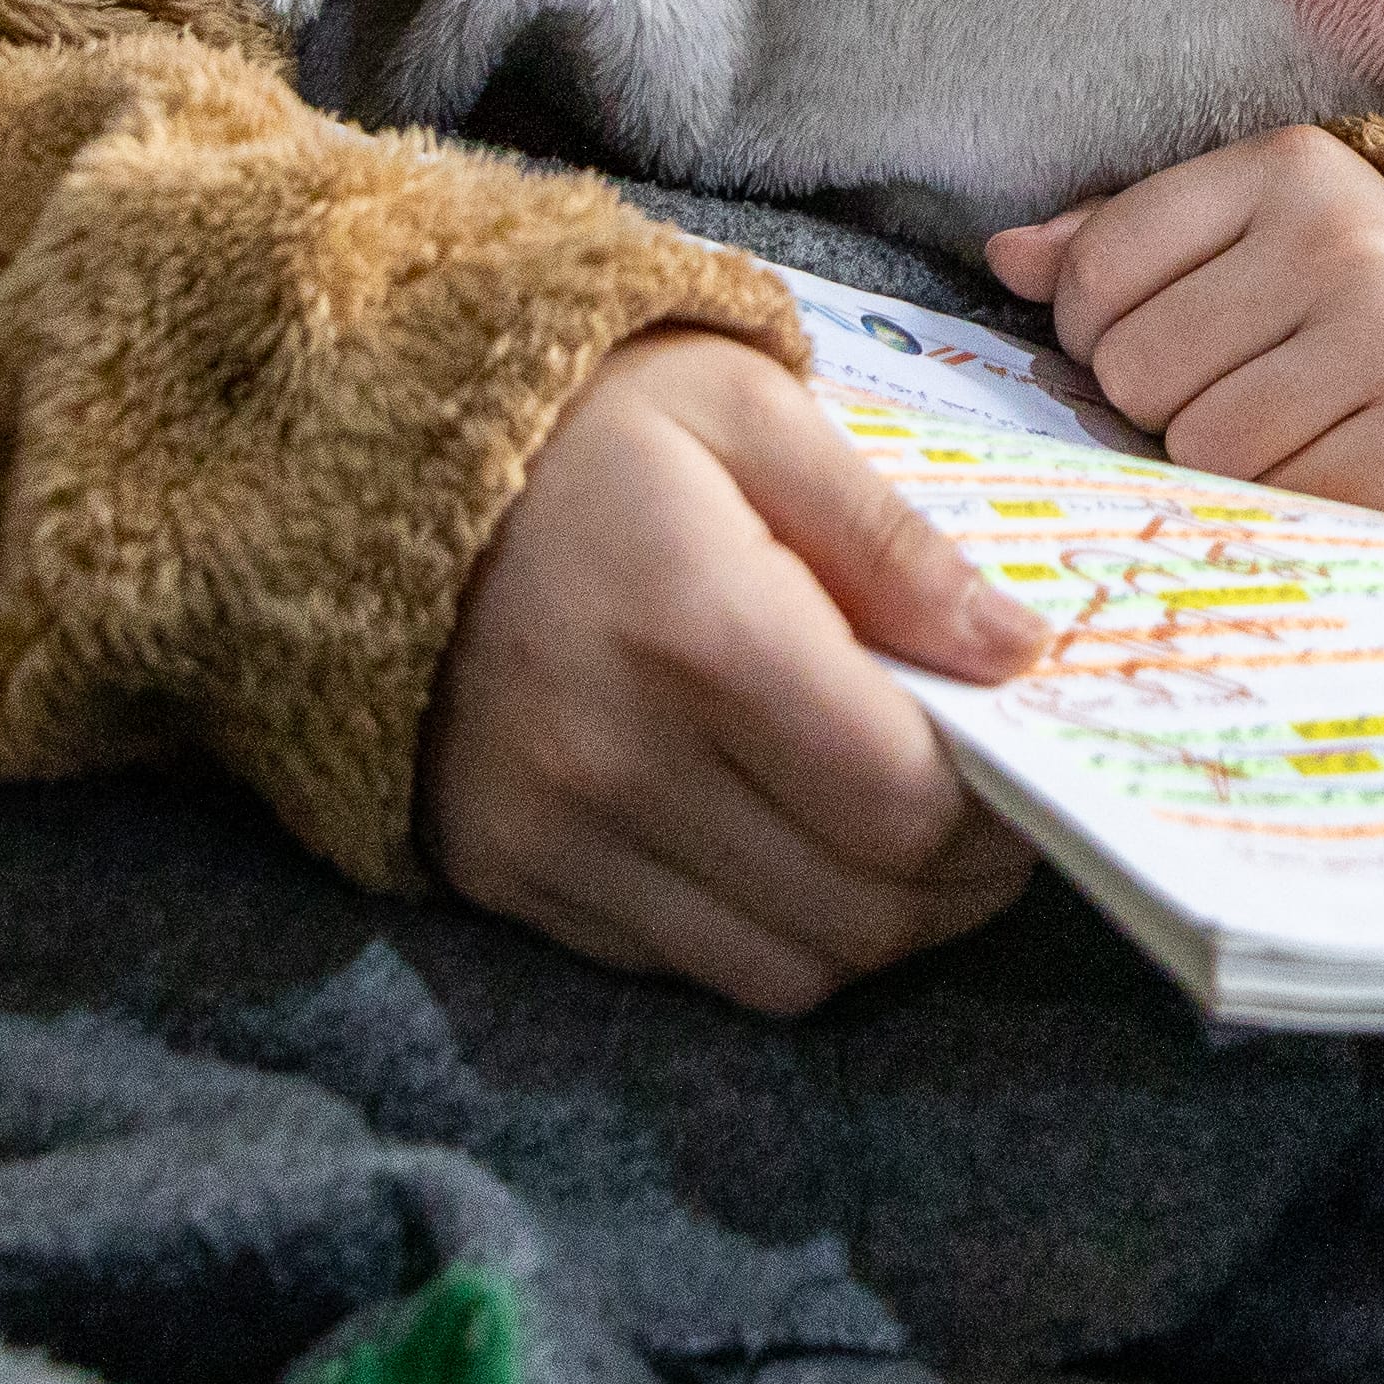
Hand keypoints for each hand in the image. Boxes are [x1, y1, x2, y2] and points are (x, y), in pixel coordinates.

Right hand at [424, 328, 1050, 1014]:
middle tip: (989, 822)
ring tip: (897, 841)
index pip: (901, 802)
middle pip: (858, 912)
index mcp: (699, 632)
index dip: (995, 811)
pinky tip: (784, 843)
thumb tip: (1020, 651)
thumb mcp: (752, 414)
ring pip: (780, 970)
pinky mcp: (505, 878)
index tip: (1019, 762)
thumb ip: (892, 542)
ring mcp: (551, 836)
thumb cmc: (588, 421)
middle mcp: (618, 761)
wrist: (362, 462)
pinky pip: (681, 967)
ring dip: (870, 926)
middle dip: (957, 885)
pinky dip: (764, 932)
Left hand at [988, 125, 1383, 510]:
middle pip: (1137, 368)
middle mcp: (1339, 244)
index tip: (1135, 328)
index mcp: (1284, 169)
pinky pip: (1274, 496)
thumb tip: (1005, 258)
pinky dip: (1273, 490)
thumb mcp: (1238, 217)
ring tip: (1258, 413)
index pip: (1100, 269)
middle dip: (1149, 392)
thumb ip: (1118, 235)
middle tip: (1210, 378)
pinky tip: (1306, 450)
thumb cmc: (1335, 268)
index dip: (1086, 322)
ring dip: (1206, 449)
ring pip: (1198, 444)